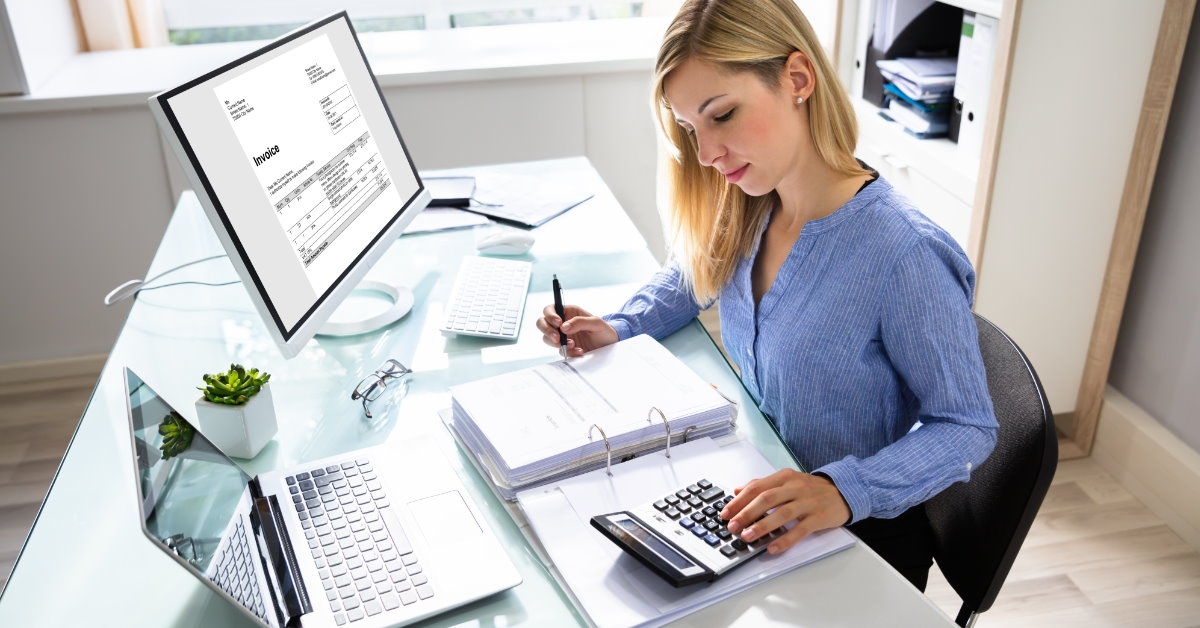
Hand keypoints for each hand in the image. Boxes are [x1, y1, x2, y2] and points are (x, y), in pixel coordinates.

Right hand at [535, 304, 617, 356]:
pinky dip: (568, 352)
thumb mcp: (596, 323)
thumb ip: (580, 322)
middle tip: (557, 338)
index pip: (550, 309)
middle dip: (547, 330)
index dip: (550, 315)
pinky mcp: (565, 348)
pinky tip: (580, 351)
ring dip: (557, 343)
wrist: (610, 346)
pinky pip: (559, 350)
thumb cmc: (605, 330)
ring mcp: (562, 336)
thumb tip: (563, 327)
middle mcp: (562, 323)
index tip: (558, 323)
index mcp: (568, 312)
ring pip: (547, 338)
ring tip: (573, 345)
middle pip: (542, 323)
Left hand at [719, 469, 850, 554]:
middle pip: (766, 499)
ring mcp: (808, 502)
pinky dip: (785, 540)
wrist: (844, 491)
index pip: (757, 487)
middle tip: (732, 526)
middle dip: (746, 513)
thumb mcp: (787, 481)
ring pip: (782, 513)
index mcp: (784, 477)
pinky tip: (773, 548)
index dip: (739, 501)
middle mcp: (795, 487)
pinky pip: (800, 530)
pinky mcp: (819, 517)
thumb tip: (738, 491)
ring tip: (748, 536)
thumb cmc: (812, 489)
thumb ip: (763, 485)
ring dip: (762, 526)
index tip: (725, 513)